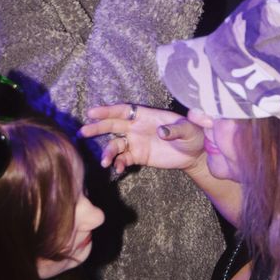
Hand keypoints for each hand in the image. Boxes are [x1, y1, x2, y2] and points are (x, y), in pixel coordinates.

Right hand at [81, 104, 205, 176]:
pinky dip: (118, 163)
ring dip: (108, 152)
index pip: (124, 110)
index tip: (92, 112)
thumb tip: (161, 132)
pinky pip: (124, 159)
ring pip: (115, 145)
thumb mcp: (188, 129)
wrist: (195, 153)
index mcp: (146, 115)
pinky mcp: (138, 156)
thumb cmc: (193, 134)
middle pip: (113, 125)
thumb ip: (175, 130)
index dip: (108, 110)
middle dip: (98, 127)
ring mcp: (136, 142)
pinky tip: (118, 169)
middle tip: (83, 131)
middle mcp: (137, 127)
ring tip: (104, 162)